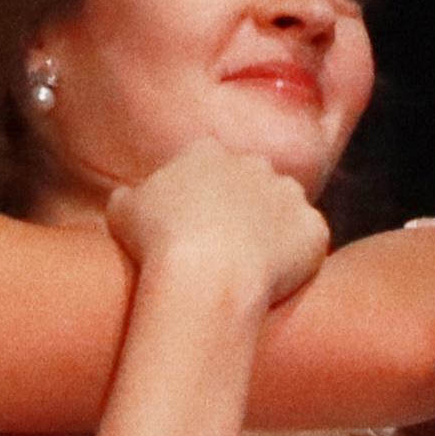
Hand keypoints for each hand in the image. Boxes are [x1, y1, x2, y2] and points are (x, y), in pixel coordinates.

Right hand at [114, 140, 330, 310]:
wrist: (206, 275)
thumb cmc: (157, 244)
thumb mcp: (120, 214)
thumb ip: (127, 199)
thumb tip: (127, 201)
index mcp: (206, 153)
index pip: (208, 163)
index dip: (203, 193)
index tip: (195, 221)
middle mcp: (253, 164)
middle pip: (252, 180)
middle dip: (243, 205)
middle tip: (227, 246)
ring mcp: (289, 194)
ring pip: (285, 207)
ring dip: (274, 229)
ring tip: (254, 267)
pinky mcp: (314, 227)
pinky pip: (309, 239)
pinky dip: (298, 257)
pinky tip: (277, 281)